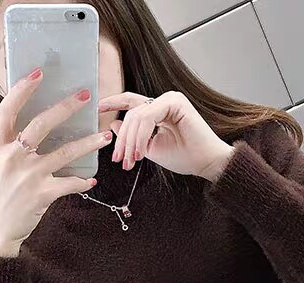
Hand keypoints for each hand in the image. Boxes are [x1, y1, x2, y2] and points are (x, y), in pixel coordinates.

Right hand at [0, 68, 113, 257]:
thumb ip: (10, 144)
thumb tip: (30, 125)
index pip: (9, 109)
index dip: (23, 90)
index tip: (39, 74)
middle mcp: (12, 156)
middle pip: (41, 123)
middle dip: (66, 107)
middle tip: (85, 96)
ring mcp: (28, 175)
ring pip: (64, 152)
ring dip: (88, 143)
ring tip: (105, 136)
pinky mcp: (42, 194)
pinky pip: (69, 183)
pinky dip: (82, 182)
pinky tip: (90, 180)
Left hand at [97, 90, 234, 181]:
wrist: (205, 163)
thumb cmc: (184, 157)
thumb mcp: (150, 149)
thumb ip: (133, 138)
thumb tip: (115, 124)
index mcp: (158, 111)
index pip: (131, 103)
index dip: (113, 103)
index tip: (98, 109)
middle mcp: (163, 102)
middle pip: (131, 113)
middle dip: (122, 139)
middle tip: (119, 159)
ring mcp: (170, 99)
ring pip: (137, 116)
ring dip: (131, 141)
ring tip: (132, 160)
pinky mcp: (175, 101)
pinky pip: (148, 116)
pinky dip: (142, 136)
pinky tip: (143, 152)